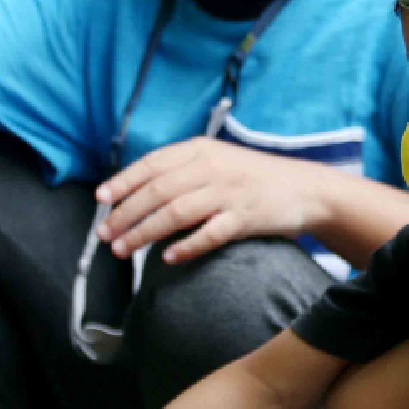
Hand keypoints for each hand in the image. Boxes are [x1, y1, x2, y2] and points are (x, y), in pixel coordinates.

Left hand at [95, 138, 328, 263]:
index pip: (152, 164)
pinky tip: (168, 258)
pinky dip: (186, 246)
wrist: (306, 188)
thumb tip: (139, 193)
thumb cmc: (255, 177)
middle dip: (126, 214)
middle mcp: (212, 167)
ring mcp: (229, 192)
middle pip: (158, 191)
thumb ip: (183, 171)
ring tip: (124, 249)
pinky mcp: (246, 217)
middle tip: (106, 235)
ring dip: (145, 232)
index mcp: (201, 150)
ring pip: (176, 212)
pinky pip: (210, 233)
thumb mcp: (218, 160)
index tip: (101, 199)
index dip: (124, 181)